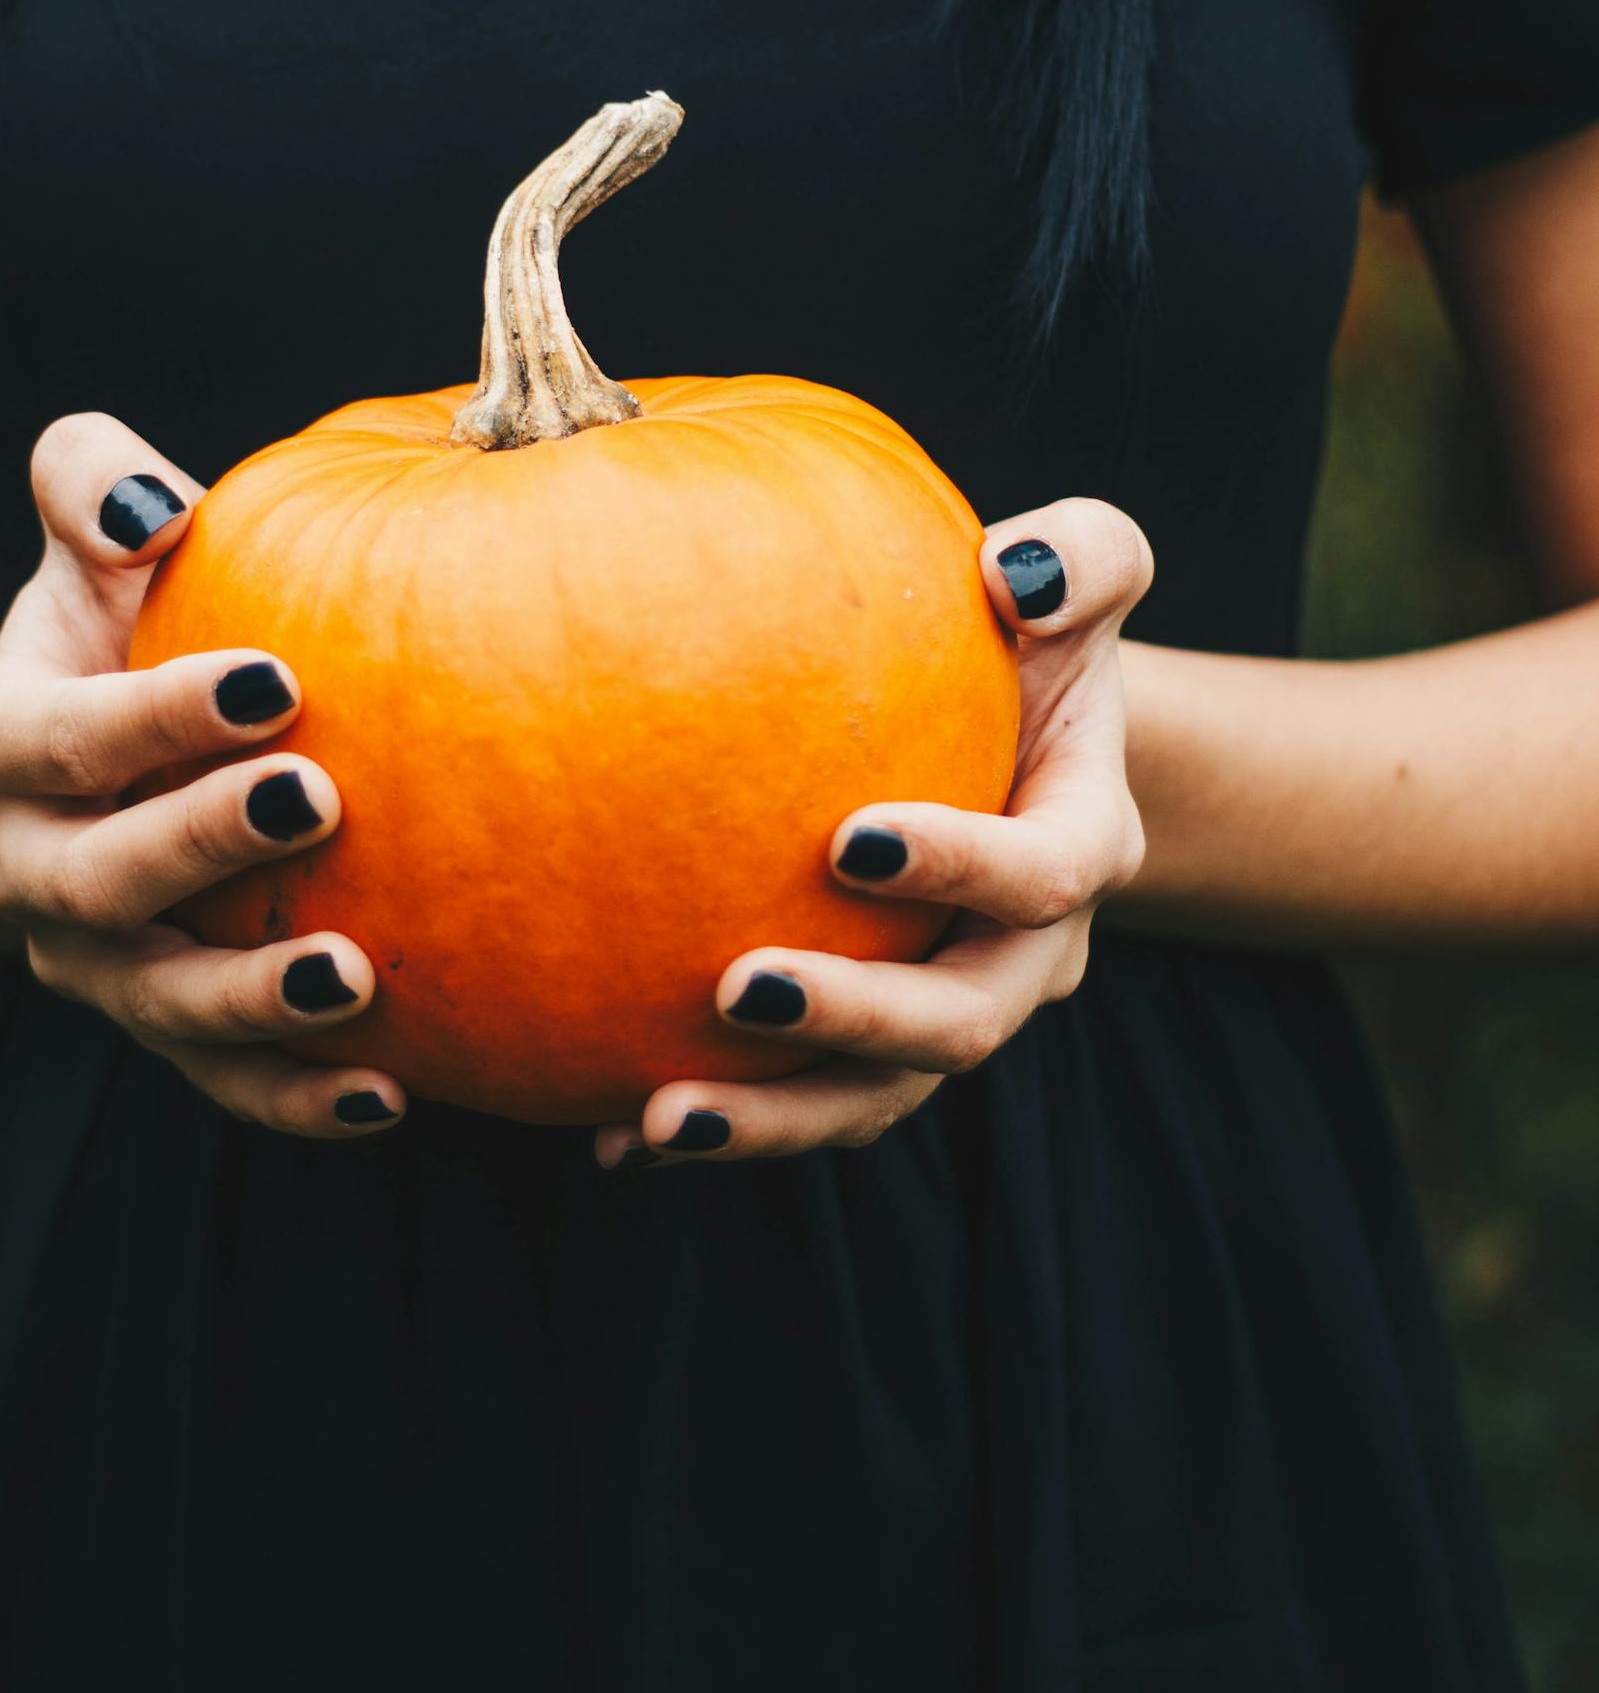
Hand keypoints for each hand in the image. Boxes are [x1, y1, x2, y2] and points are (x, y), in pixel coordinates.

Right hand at [0, 414, 402, 1138]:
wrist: (113, 746)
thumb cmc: (129, 611)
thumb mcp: (95, 534)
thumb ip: (92, 479)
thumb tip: (156, 502)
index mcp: (1, 744)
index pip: (62, 735)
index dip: (156, 714)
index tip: (275, 679)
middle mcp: (28, 866)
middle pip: (95, 879)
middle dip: (199, 844)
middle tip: (317, 797)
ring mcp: (93, 963)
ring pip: (153, 1003)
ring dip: (247, 1001)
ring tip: (352, 977)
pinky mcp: (164, 1029)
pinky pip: (222, 1084)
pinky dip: (296, 1100)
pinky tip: (390, 1092)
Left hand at [594, 498, 1152, 1168]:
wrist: (1010, 729)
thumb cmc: (1025, 629)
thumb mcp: (1078, 571)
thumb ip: (1081, 557)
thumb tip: (1012, 568)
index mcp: (1083, 840)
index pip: (1042, 874)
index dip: (960, 869)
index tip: (847, 840)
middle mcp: (1029, 952)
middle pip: (962, 1022)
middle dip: (855, 1020)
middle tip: (737, 989)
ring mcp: (952, 1009)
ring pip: (878, 1098)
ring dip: (775, 1118)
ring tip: (657, 1118)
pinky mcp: (877, 1049)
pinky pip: (806, 1104)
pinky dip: (724, 1126)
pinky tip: (609, 1135)